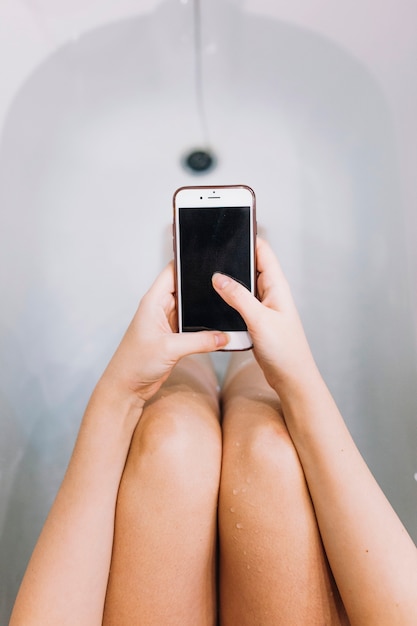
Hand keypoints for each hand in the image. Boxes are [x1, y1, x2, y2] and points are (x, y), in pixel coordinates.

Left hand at [101, 261, 227, 405]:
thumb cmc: (134, 364)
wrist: (127, 388)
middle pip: (186, 289)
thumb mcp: (170, 349)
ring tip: (225, 305)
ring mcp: (168, 323)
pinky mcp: (174, 337)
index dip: (188, 263)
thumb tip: (225, 336)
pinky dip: (204, 327)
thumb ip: (200, 341)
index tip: (208, 257)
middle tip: (225, 284)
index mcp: (153, 301)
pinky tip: (218, 328)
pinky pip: (192, 326)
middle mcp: (160, 309)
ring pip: (191, 309)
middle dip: (203, 287)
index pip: (172, 272)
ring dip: (204, 310)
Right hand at [212, 238, 315, 392]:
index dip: (247, 237)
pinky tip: (213, 301)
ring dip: (228, 280)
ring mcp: (263, 307)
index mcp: (277, 287)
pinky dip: (227, 299)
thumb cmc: (285, 351)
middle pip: (250, 266)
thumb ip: (239, 297)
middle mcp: (271, 293)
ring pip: (243, 286)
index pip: (263, 252)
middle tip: (211, 250)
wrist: (291, 379)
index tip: (229, 228)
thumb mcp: (259, 320)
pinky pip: (239, 303)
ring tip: (207, 274)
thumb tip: (219, 277)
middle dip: (233, 258)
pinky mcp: (255, 320)